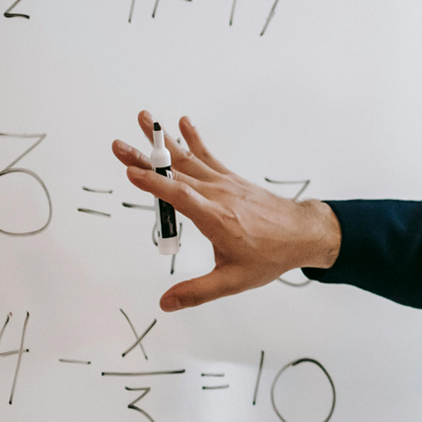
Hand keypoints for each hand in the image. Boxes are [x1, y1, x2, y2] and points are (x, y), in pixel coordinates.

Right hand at [112, 111, 340, 311]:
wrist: (303, 234)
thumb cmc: (271, 256)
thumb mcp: (234, 280)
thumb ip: (198, 292)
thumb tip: (166, 302)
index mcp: (216, 218)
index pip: (179, 197)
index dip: (155, 184)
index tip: (130, 172)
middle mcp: (218, 196)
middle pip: (176, 175)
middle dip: (146, 160)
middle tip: (118, 145)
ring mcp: (224, 184)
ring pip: (188, 160)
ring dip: (164, 141)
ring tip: (144, 118)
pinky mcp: (230, 180)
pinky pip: (208, 157)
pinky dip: (194, 140)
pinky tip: (182, 123)